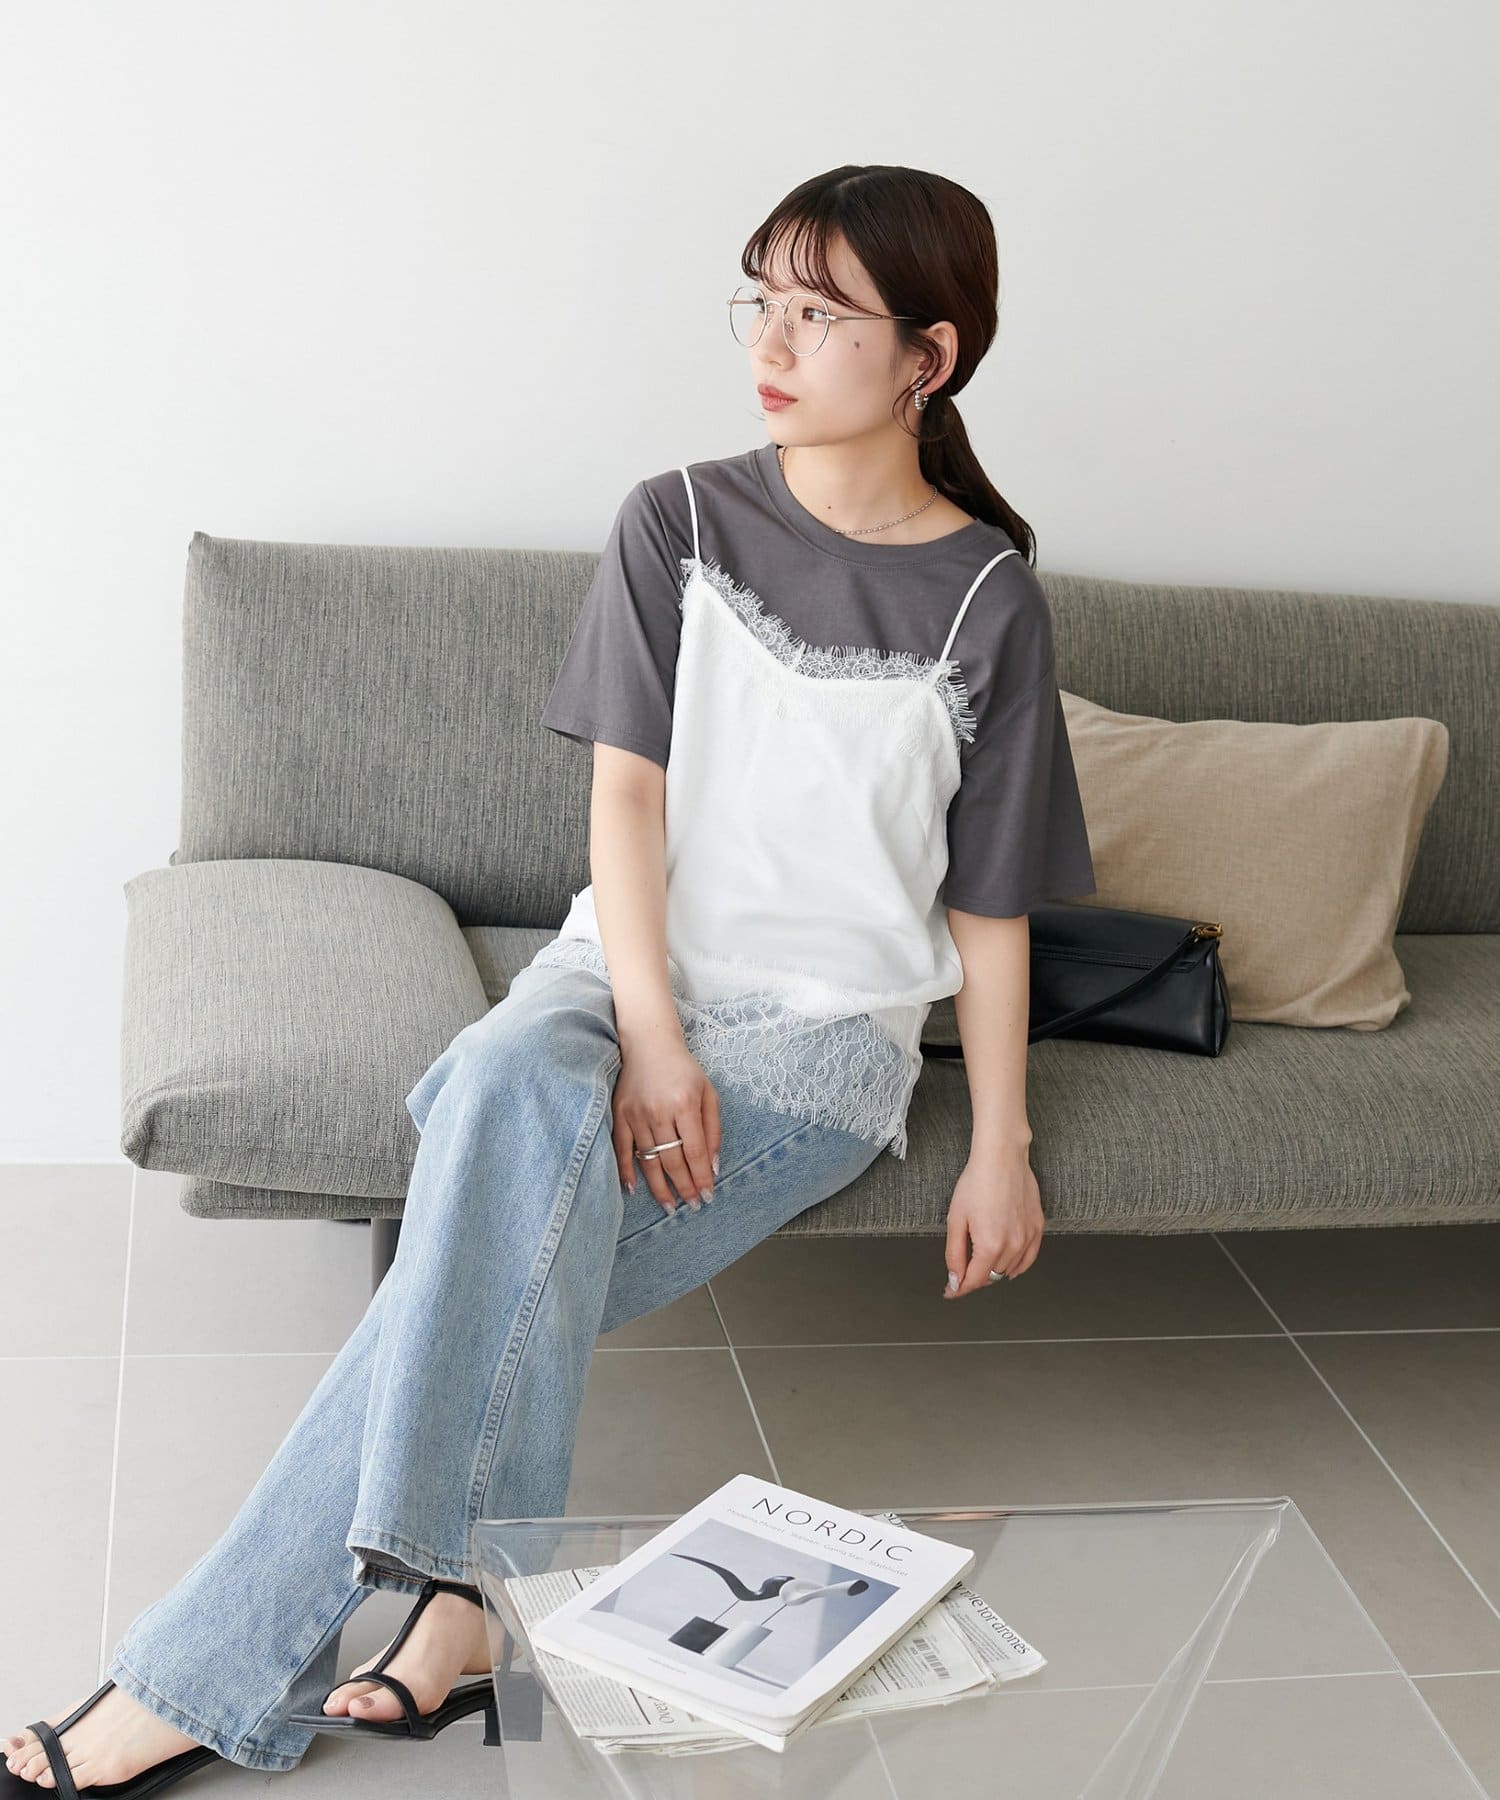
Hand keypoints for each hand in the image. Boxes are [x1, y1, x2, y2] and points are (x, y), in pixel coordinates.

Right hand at [613, 1040, 720, 1212]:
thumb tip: (713, 1165)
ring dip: (660, 1187)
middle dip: (685, 1187)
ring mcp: (636, 1114)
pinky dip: (626, 1171)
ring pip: (649, 1160)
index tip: (707, 1194)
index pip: (695, 1151)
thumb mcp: (708, 1092)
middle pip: (673, 1160)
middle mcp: (659, 1111)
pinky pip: (621, 1149)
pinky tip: (633, 1190)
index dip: (701, 1177)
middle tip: (693, 1205)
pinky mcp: (619, 1115)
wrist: (648, 1044)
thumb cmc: (683, 1069)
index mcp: (685, 1104)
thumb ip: (713, 1129)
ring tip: (670, 1206)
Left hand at [942, 1146, 1043, 1297]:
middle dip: (974, 1278)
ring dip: (993, 1271)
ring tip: (979, 1264)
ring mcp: (1028, 1238)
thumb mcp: (956, 1219)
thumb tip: (955, 1280)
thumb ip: (955, 1254)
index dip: (958, 1288)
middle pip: (991, 1277)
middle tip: (960, 1273)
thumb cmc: (977, 1182)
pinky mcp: (1038, 1228)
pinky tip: (1007, 1267)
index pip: (973, 1280)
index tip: (950, 1291)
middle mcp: (1012, 1246)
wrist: (1002, 1158)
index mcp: (990, 1245)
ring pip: (1009, 1270)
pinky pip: (1028, 1259)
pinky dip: (1016, 1266)